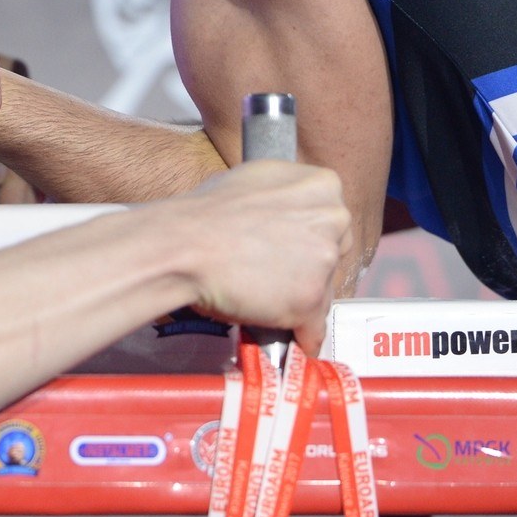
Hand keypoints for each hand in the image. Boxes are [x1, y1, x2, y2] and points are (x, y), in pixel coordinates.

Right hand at [167, 161, 350, 355]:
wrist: (182, 245)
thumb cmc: (204, 214)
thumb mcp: (254, 181)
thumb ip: (286, 198)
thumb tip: (286, 216)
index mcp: (322, 184)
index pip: (332, 220)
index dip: (306, 237)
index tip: (287, 248)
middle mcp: (333, 219)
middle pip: (334, 254)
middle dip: (309, 267)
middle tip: (273, 272)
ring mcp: (323, 262)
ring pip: (323, 293)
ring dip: (298, 299)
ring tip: (263, 298)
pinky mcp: (309, 301)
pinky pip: (313, 329)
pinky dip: (300, 335)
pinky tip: (287, 334)